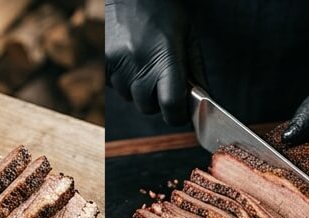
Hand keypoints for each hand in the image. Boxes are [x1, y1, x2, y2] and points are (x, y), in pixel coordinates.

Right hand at [105, 0, 192, 126]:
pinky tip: (131, 60)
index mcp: (165, 58)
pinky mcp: (103, 62)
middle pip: (148, 107)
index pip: (171, 107)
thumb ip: (197, 72)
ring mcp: (117, 64)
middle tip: (162, 79)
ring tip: (145, 64)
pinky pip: (115, 86)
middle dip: (157, 101)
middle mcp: (139, 63)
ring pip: (130, 98)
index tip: (180, 110)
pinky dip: (124, 80)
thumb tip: (205, 102)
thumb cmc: (164, 12)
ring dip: (139, 90)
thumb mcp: (189, 37)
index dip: (177, 114)